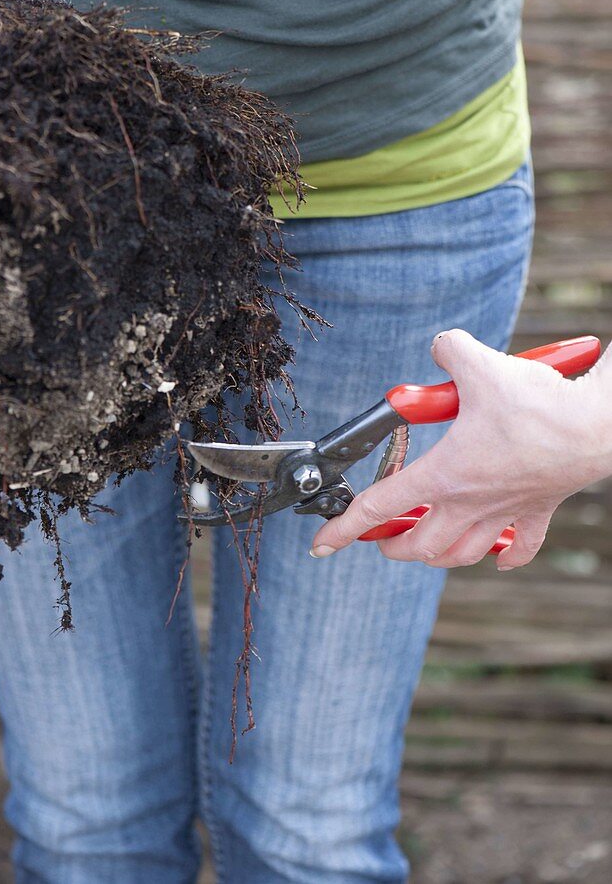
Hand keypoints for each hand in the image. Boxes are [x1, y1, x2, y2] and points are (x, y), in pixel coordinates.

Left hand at [310, 329, 611, 570]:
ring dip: (438, 556)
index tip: (321, 545)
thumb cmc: (537, 404)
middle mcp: (469, 502)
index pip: (378, 506)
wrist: (594, 426)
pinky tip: (498, 558)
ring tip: (425, 549)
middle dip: (393, 546)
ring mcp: (504, 512)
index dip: (343, 528)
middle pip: (420, 544)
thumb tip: (442, 347)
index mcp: (443, 474)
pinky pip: (520, 546)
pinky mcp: (537, 510)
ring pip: (463, 553)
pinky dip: (506, 556)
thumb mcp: (478, 364)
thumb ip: (449, 352)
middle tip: (380, 540)